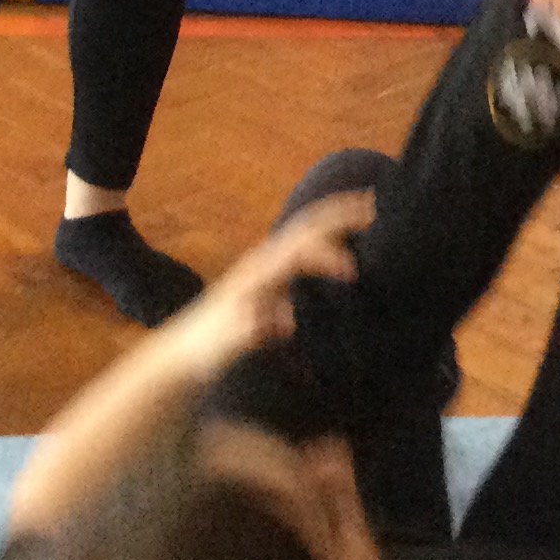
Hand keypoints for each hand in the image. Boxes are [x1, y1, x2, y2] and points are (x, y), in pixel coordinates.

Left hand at [154, 205, 362, 374]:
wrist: (182, 352)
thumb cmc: (206, 349)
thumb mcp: (225, 343)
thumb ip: (252, 330)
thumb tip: (285, 323)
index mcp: (257, 273)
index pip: (298, 251)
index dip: (327, 256)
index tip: (353, 272)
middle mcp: (263, 260)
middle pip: (306, 226)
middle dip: (341, 214)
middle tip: (377, 207)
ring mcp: (265, 264)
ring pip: (306, 229)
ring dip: (337, 217)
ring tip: (371, 212)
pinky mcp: (270, 275)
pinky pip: (305, 243)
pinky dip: (330, 233)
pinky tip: (348, 241)